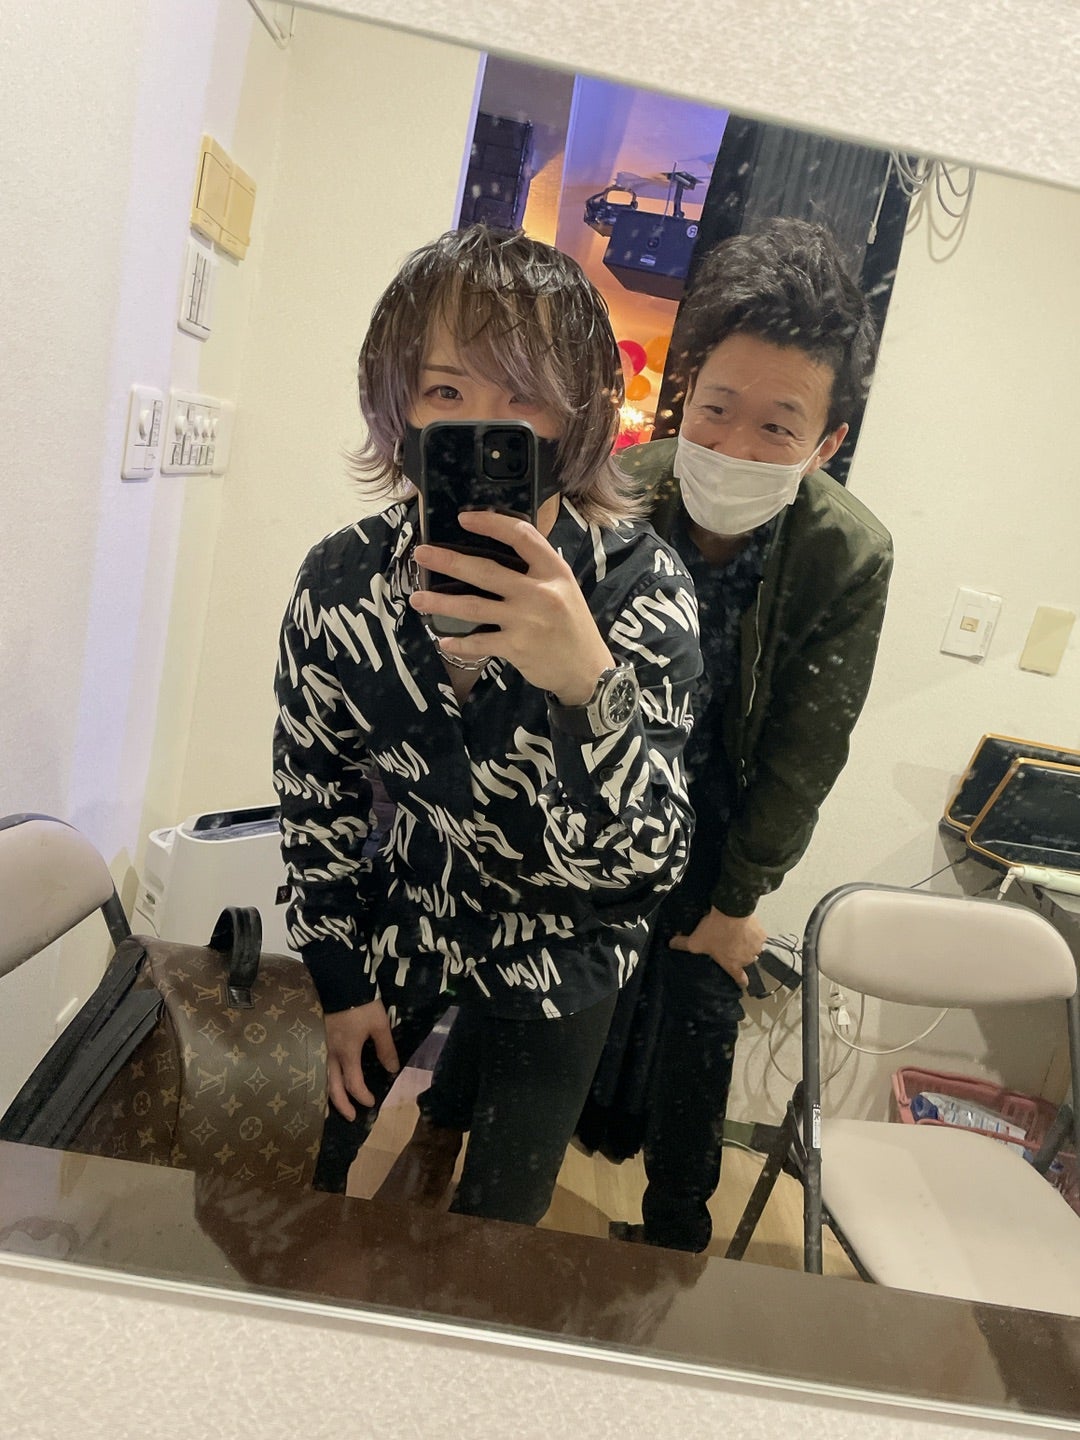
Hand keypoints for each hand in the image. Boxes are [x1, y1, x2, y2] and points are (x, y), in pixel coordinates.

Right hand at [323, 999, 399, 1118]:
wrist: (338, 982)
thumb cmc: (360, 1003)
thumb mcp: (379, 1024)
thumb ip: (386, 1048)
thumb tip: (392, 1070)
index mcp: (347, 1052)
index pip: (353, 1083)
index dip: (362, 1096)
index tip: (371, 1102)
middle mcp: (329, 1054)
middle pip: (332, 1087)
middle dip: (341, 1105)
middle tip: (350, 1117)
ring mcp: (318, 1046)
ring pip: (319, 1078)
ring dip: (325, 1096)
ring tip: (328, 1109)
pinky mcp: (313, 1038)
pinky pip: (314, 1066)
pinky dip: (318, 1080)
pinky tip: (320, 1083)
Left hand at [410, 510, 614, 704]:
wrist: (587, 670)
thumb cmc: (572, 626)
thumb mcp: (565, 588)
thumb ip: (537, 571)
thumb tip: (500, 551)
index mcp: (553, 571)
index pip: (520, 535)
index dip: (491, 524)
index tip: (464, 519)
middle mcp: (539, 592)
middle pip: (485, 571)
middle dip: (448, 561)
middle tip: (421, 554)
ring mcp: (526, 621)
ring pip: (473, 606)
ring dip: (440, 602)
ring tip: (416, 598)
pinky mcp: (516, 647)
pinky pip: (479, 642)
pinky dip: (459, 643)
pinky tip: (443, 640)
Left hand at [669, 908, 766, 988]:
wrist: (732, 912)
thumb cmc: (715, 931)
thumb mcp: (695, 941)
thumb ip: (682, 944)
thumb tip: (670, 944)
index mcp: (732, 964)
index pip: (740, 979)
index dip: (741, 981)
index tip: (742, 981)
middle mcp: (747, 959)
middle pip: (745, 960)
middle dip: (739, 953)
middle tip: (730, 943)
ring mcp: (756, 947)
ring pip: (752, 947)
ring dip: (746, 942)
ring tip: (736, 933)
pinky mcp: (762, 934)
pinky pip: (757, 935)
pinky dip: (752, 931)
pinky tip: (744, 925)